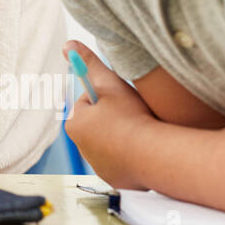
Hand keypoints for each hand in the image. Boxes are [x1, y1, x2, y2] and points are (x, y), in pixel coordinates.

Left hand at [62, 41, 155, 189]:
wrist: (156, 157)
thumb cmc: (132, 117)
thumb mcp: (110, 83)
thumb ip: (89, 63)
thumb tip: (68, 45)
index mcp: (75, 124)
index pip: (90, 101)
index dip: (109, 97)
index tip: (123, 100)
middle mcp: (82, 148)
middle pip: (101, 123)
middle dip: (116, 117)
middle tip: (135, 115)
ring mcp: (100, 166)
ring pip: (113, 142)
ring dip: (125, 135)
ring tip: (142, 131)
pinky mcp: (117, 179)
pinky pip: (124, 161)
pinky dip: (133, 155)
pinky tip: (145, 150)